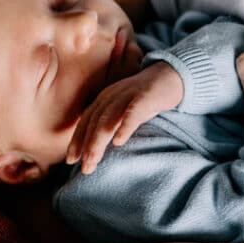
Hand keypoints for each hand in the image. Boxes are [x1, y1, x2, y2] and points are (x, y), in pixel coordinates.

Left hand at [67, 61, 183, 172]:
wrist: (172, 75)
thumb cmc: (146, 98)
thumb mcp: (124, 109)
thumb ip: (110, 122)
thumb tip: (96, 147)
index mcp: (105, 99)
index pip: (87, 120)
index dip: (77, 139)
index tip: (71, 159)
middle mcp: (112, 96)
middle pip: (95, 121)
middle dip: (86, 145)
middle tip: (84, 167)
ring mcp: (128, 95)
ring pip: (109, 119)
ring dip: (99, 140)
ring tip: (93, 160)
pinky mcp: (146, 96)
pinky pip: (133, 112)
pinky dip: (124, 126)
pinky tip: (119, 141)